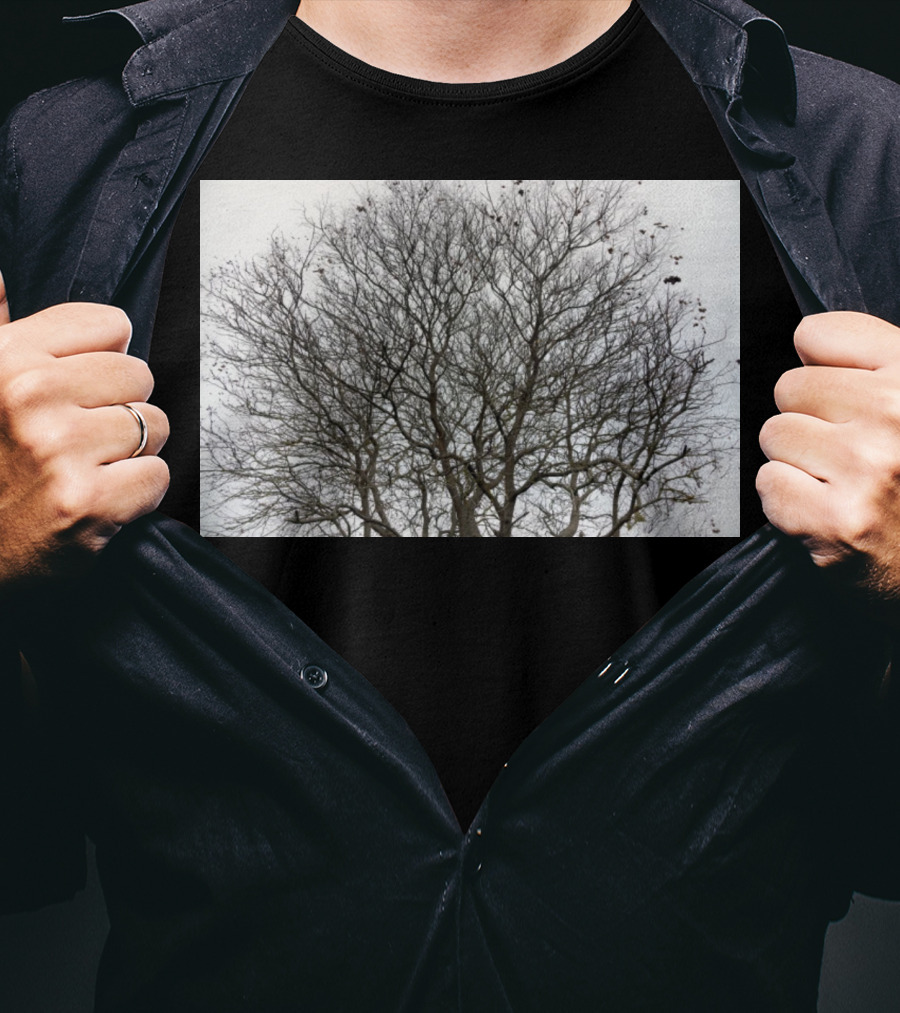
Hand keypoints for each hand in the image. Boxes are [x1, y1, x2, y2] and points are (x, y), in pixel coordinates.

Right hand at [0, 270, 169, 590]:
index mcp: (5, 358)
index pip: (111, 325)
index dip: (105, 359)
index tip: (81, 386)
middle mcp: (29, 395)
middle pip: (140, 375)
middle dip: (121, 407)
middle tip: (82, 438)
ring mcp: (58, 450)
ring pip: (154, 425)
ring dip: (132, 452)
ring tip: (87, 468)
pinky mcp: (85, 502)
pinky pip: (156, 476)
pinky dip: (138, 493)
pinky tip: (99, 499)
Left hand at [757, 311, 899, 613]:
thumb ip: (870, 363)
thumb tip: (804, 339)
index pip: (816, 333)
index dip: (818, 364)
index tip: (839, 392)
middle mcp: (896, 415)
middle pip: (789, 387)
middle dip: (808, 418)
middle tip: (848, 451)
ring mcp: (867, 469)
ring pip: (775, 435)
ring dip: (797, 460)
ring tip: (841, 481)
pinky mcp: (837, 520)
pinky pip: (769, 484)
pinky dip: (788, 501)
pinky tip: (828, 509)